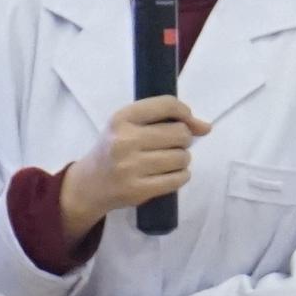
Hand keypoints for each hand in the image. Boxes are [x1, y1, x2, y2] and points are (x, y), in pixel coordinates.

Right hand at [59, 97, 208, 238]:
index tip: (188, 121)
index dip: (185, 113)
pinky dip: (181, 176)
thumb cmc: (114, 149)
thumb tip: (205, 127)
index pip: (167, 105)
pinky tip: (169, 174)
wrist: (89, 184)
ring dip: (182, 159)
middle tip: (171, 145)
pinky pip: (178, 179)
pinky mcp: (137, 190)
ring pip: (182, 157)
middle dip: (183, 139)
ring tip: (167, 161)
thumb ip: (165, 119)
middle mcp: (124, 141)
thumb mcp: (128, 126)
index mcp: (121, 118)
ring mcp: (130, 167)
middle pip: (180, 133)